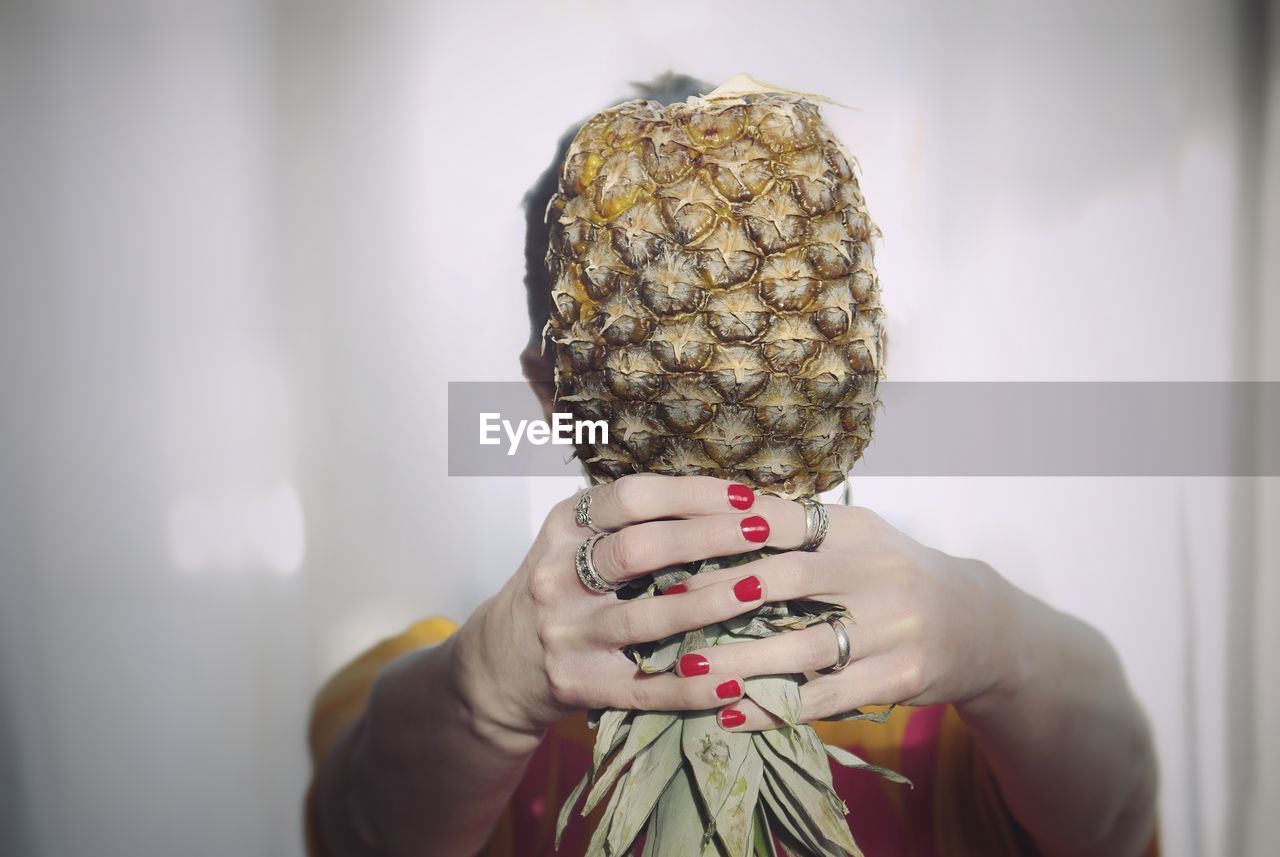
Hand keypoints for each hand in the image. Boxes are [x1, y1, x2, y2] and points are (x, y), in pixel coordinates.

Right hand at [450, 474, 795, 751]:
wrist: (498, 666)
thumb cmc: (560, 592)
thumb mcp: (573, 542)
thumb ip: (628, 522)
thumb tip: (725, 499)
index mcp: (563, 529)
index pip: (630, 498)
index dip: (691, 493)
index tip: (745, 496)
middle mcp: (559, 577)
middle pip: (639, 549)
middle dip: (709, 536)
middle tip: (765, 530)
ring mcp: (568, 635)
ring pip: (648, 617)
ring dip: (711, 602)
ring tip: (763, 587)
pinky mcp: (580, 686)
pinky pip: (647, 688)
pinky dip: (695, 685)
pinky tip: (737, 680)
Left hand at [663, 503, 1019, 730]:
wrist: (981, 625)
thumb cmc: (894, 575)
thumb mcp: (857, 538)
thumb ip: (796, 528)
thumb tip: (712, 512)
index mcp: (857, 529)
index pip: (784, 520)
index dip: (727, 529)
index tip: (675, 540)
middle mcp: (877, 572)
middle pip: (788, 578)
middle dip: (724, 593)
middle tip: (670, 606)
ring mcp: (892, 628)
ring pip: (804, 646)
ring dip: (742, 659)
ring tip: (689, 669)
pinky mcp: (899, 677)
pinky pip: (826, 696)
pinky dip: (775, 707)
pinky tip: (731, 714)